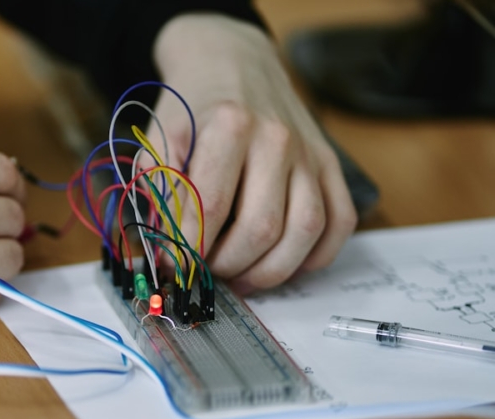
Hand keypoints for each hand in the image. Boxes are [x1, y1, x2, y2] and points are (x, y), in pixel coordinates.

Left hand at [148, 14, 357, 293]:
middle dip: (229, 264)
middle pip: (262, 227)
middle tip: (207, 271)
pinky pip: (339, 224)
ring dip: (269, 270)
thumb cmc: (192, 108)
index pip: (211, 206)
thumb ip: (158, 190)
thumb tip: (165, 250)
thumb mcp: (160, 138)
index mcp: (230, 126)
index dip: (190, 247)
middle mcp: (278, 139)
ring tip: (240, 276)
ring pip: (305, 232)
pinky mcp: (331, 166)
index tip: (176, 263)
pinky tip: (281, 263)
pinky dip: (313, 257)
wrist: (232, 63)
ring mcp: (311, 154)